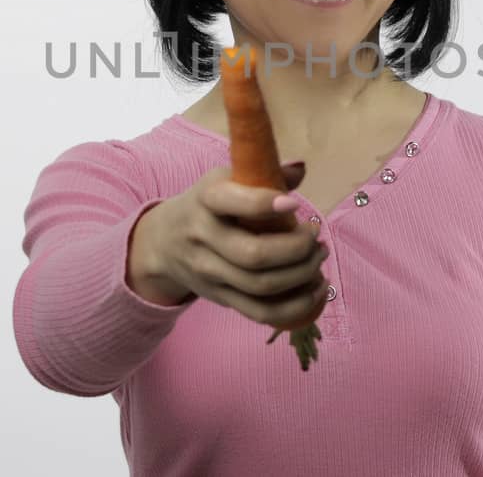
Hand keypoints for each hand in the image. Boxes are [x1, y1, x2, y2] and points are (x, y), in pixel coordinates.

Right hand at [136, 162, 327, 328]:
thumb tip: (300, 168)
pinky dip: (295, 307)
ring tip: (319, 258)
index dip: (265, 204)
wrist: (163, 242)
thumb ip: (262, 174)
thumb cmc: (207, 205)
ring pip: (262, 286)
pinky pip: (261, 312)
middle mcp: (204, 238)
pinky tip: (314, 290)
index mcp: (206, 200)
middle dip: (297, 248)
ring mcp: (210, 273)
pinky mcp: (220, 298)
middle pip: (255, 255)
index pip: (232, 203)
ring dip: (301, 275)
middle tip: (316, 236)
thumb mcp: (224, 180)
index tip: (295, 203)